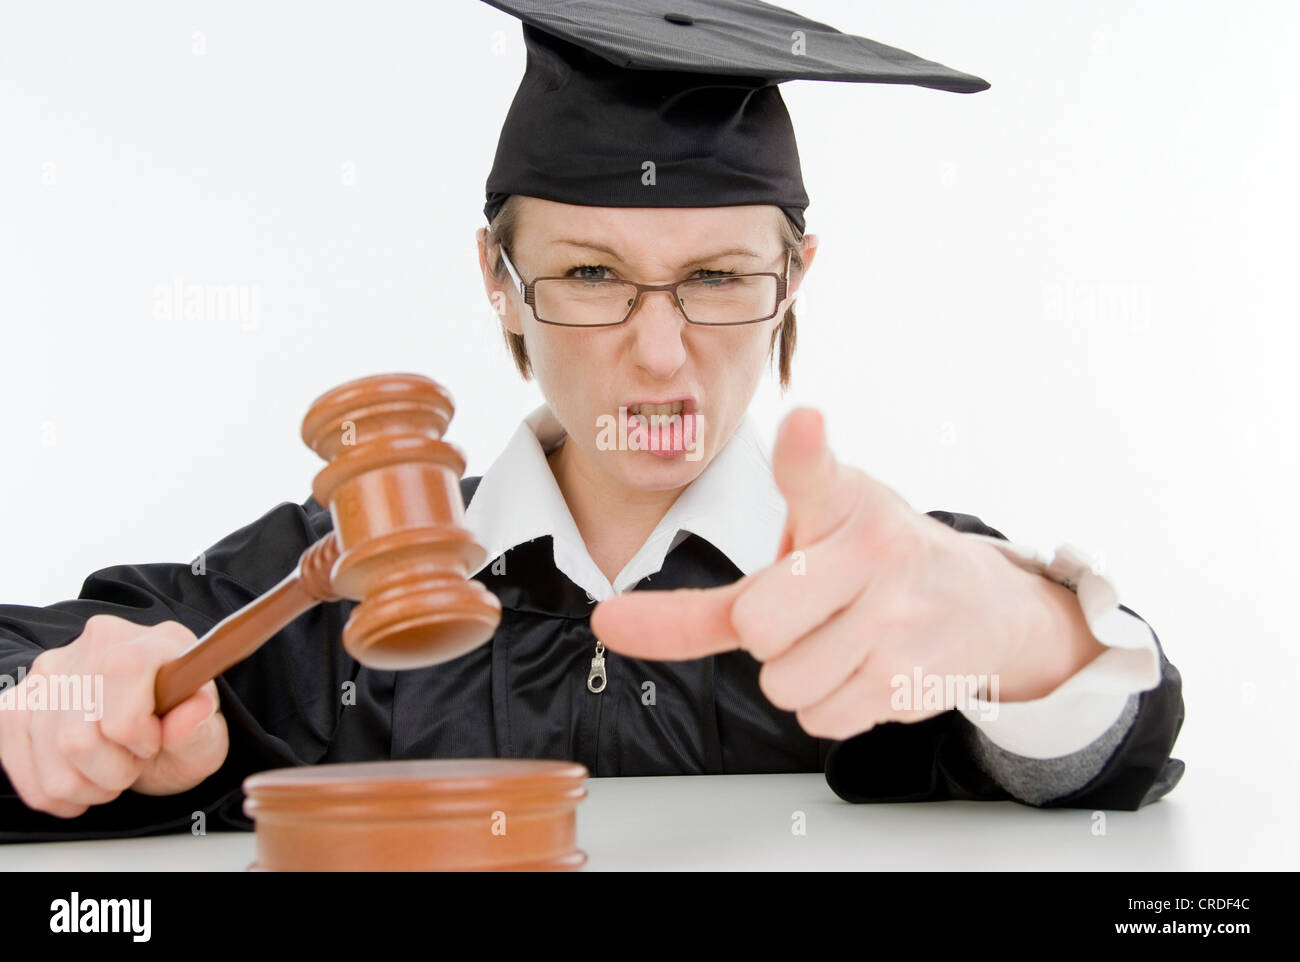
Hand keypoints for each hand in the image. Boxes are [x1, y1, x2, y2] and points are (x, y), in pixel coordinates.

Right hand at [0, 615, 228, 816]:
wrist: (149, 735)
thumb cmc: (178, 734)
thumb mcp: (205, 740)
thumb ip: (200, 728)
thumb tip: (195, 709)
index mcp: (153, 641)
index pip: (123, 670)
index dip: (136, 728)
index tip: (152, 744)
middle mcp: (96, 644)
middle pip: (79, 733)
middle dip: (113, 770)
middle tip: (133, 763)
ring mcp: (49, 672)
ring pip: (49, 755)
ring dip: (85, 784)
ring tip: (111, 770)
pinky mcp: (17, 702)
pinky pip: (20, 764)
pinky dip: (54, 789)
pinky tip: (82, 777)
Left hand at [591, 408, 1074, 739]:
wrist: (980, 605)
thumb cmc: (862, 570)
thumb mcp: (795, 558)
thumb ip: (700, 599)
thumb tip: (604, 621)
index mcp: (840, 500)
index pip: (815, 473)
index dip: (805, 451)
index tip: (805, 423)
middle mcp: (875, 546)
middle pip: (757, 624)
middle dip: (766, 633)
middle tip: (808, 612)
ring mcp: (899, 614)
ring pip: (785, 684)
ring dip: (800, 677)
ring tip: (844, 640)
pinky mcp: (914, 676)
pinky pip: (821, 720)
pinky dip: (830, 707)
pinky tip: (868, 668)